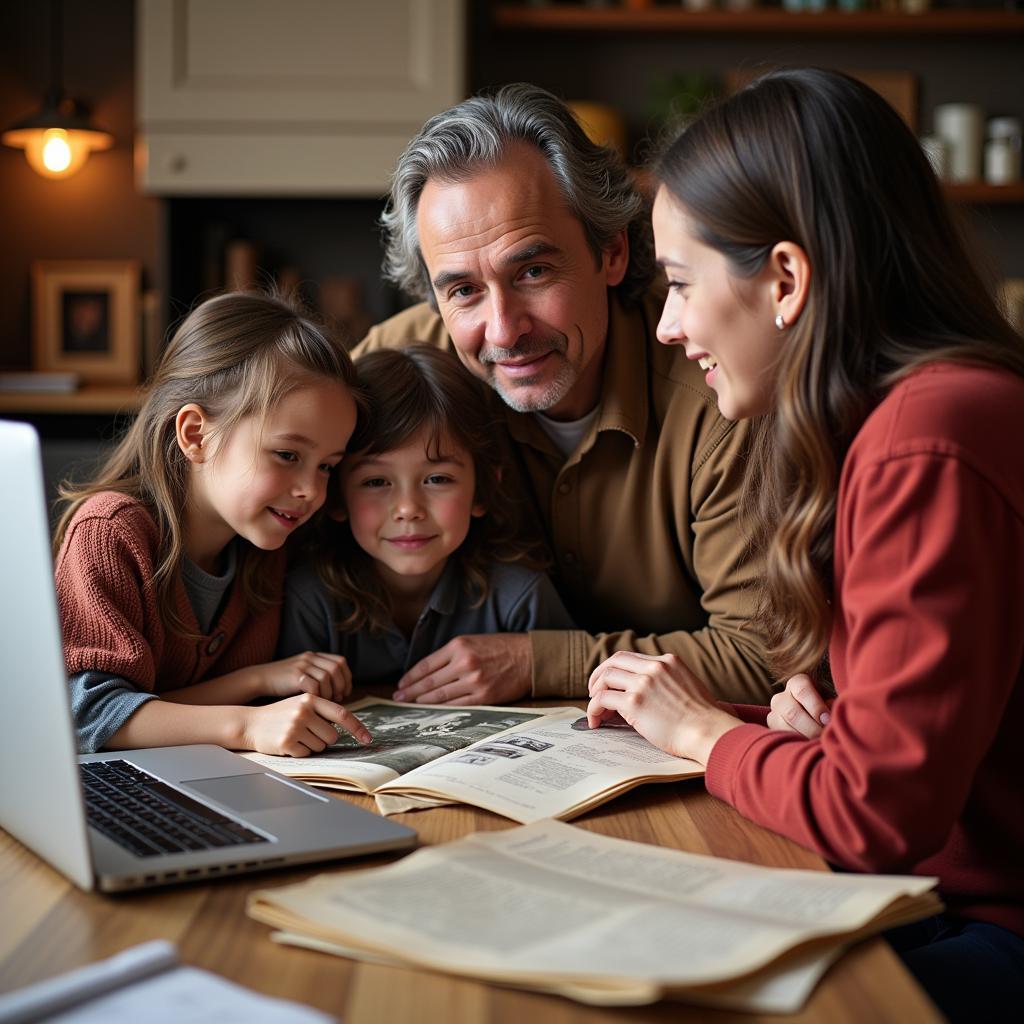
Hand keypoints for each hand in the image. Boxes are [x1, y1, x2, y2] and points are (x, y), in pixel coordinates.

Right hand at [242, 693, 370, 756]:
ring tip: (296, 736)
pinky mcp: (287, 742)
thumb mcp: (301, 704)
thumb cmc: (281, 715)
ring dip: (312, 745)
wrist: (251, 723)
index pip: (341, 714)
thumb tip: (350, 725)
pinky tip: (288, 743)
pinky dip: (300, 752)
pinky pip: (306, 753)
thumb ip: (322, 710)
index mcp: (311, 699)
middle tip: (307, 732)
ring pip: (321, 746)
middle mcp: (304, 710)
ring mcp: (295, 726)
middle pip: (332, 735)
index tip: (368, 738)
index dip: (357, 727)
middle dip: (324, 738)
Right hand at [257, 651, 351, 701]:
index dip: (346, 677)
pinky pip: (314, 685)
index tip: (345, 691)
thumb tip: (340, 692)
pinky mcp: (294, 676)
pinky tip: (315, 703)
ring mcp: (302, 666)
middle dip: (341, 685)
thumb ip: (320, 677)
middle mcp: (310, 658)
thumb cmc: (284, 682)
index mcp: (314, 656)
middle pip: (336, 668)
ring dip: (330, 692)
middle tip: (338, 698)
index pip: (340, 661)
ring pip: (326, 677)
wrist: (261, 679)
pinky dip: (318, 695)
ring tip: (327, 702)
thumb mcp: (304, 673)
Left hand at [392, 634, 531, 704]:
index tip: (401, 684)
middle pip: (430, 682)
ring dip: (423, 701)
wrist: (529, 657)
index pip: (427, 665)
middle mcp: (464, 663)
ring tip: (412, 704)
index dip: (411, 677)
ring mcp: (474, 681)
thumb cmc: (501, 647)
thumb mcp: (473, 641)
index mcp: (459, 646)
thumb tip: (429, 672)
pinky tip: (433, 710)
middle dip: (411, 691)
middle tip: (398, 698)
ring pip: (441, 695)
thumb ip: (451, 654)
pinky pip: (457, 705)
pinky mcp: (484, 697)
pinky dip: (443, 708)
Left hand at [585, 652, 739, 764]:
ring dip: (595, 693)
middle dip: (599, 675)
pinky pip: (602, 700)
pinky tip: (596, 721)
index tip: (611, 682)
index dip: (616, 669)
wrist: (709, 733)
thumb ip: (668, 682)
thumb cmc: (703, 719)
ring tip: (596, 710)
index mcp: (668, 661)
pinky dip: (594, 709)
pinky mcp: (634, 702)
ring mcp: (643, 683)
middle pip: (614, 660)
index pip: (632, 657)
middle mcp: (654, 667)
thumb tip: (650, 695)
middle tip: (594, 691)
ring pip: (605, 677)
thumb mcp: (688, 686)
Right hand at [766, 674, 830, 738]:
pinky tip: (808, 746)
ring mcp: (774, 715)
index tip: (827, 719)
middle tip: (824, 736)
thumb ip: (832, 706)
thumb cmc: (828, 708)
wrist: (812, 718)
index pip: (802, 690)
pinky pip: (781, 738)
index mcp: (797, 683)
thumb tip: (830, 719)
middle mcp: (781, 698)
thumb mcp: (831, 701)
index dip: (816, 706)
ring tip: (818, 743)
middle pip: (792, 712)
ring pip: (784, 727)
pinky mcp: (772, 730)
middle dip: (811, 727)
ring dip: (804, 737)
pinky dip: (796, 744)